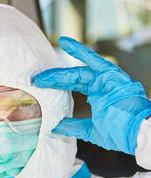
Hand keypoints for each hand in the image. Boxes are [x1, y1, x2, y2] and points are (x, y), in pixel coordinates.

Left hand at [34, 36, 150, 154]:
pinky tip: (64, 43)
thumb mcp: (91, 131)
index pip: (74, 85)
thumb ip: (73, 126)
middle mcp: (103, 84)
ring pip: (81, 69)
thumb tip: (55, 127)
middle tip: (37, 79)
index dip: (57, 83)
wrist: (141, 134)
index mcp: (99, 95)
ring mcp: (108, 79)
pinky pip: (94, 60)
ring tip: (47, 65)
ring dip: (63, 68)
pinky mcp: (112, 76)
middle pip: (74, 77)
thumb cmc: (121, 133)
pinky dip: (80, 51)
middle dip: (55, 78)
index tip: (40, 83)